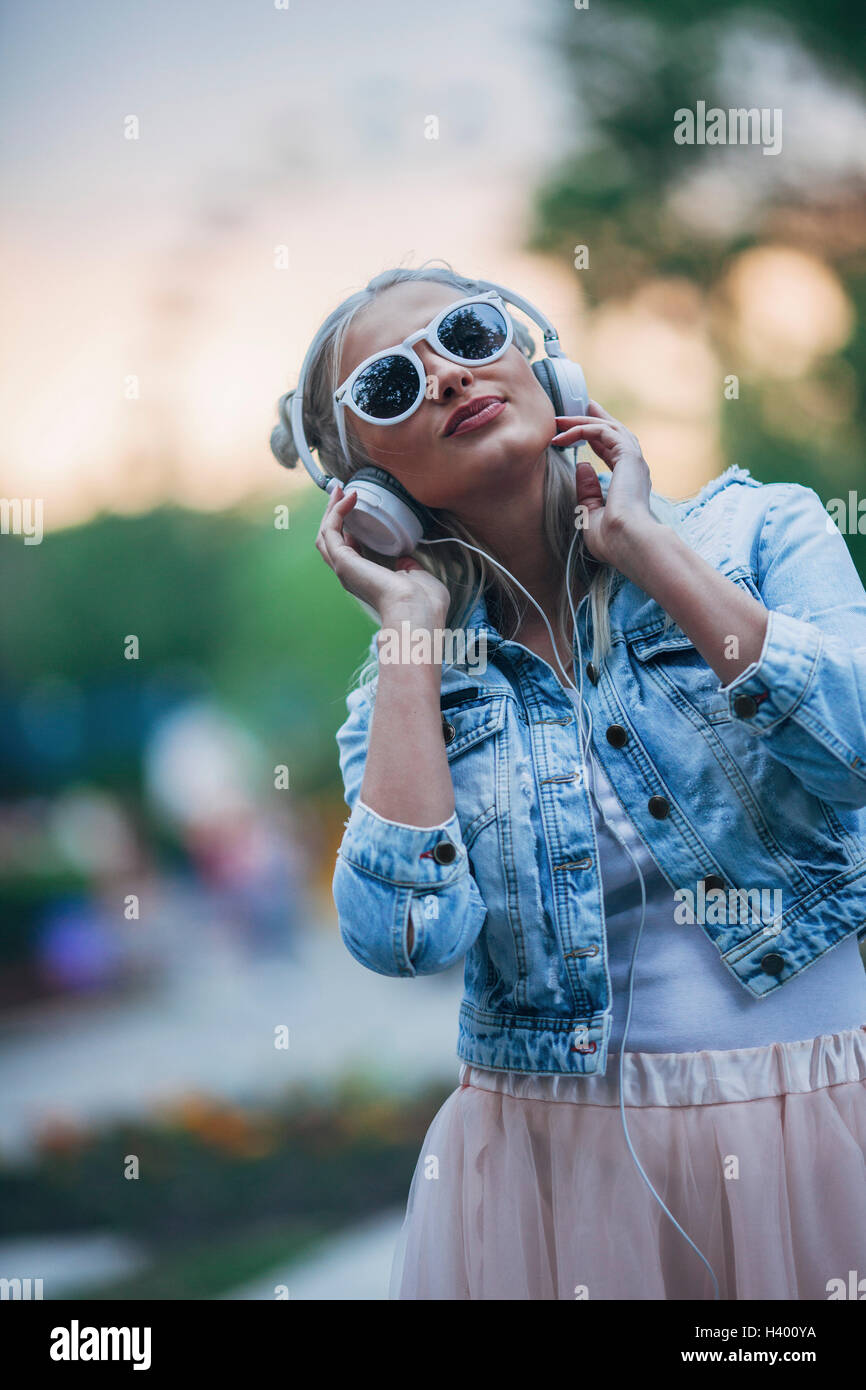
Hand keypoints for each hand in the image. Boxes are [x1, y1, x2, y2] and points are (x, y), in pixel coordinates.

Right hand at [315, 485, 449, 625]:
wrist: (417, 610)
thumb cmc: (423, 601)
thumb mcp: (416, 578)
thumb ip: (407, 568)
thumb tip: (404, 561)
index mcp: (366, 580)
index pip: (347, 552)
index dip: (348, 530)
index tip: (355, 509)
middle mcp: (350, 575)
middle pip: (330, 541)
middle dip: (333, 516)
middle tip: (340, 493)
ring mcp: (344, 568)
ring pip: (325, 535)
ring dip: (330, 511)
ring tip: (339, 491)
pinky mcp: (343, 560)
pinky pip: (332, 530)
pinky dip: (337, 512)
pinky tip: (348, 498)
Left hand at [551, 399, 659, 569]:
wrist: (628, 541)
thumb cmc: (611, 538)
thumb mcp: (591, 513)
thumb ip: (587, 491)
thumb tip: (582, 466)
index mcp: (629, 482)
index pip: (612, 451)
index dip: (593, 439)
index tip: (574, 432)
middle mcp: (635, 468)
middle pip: (614, 432)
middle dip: (593, 418)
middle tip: (576, 407)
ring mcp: (634, 460)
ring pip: (608, 428)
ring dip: (583, 420)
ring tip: (560, 419)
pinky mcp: (628, 456)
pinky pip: (603, 431)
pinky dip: (582, 429)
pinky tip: (562, 434)